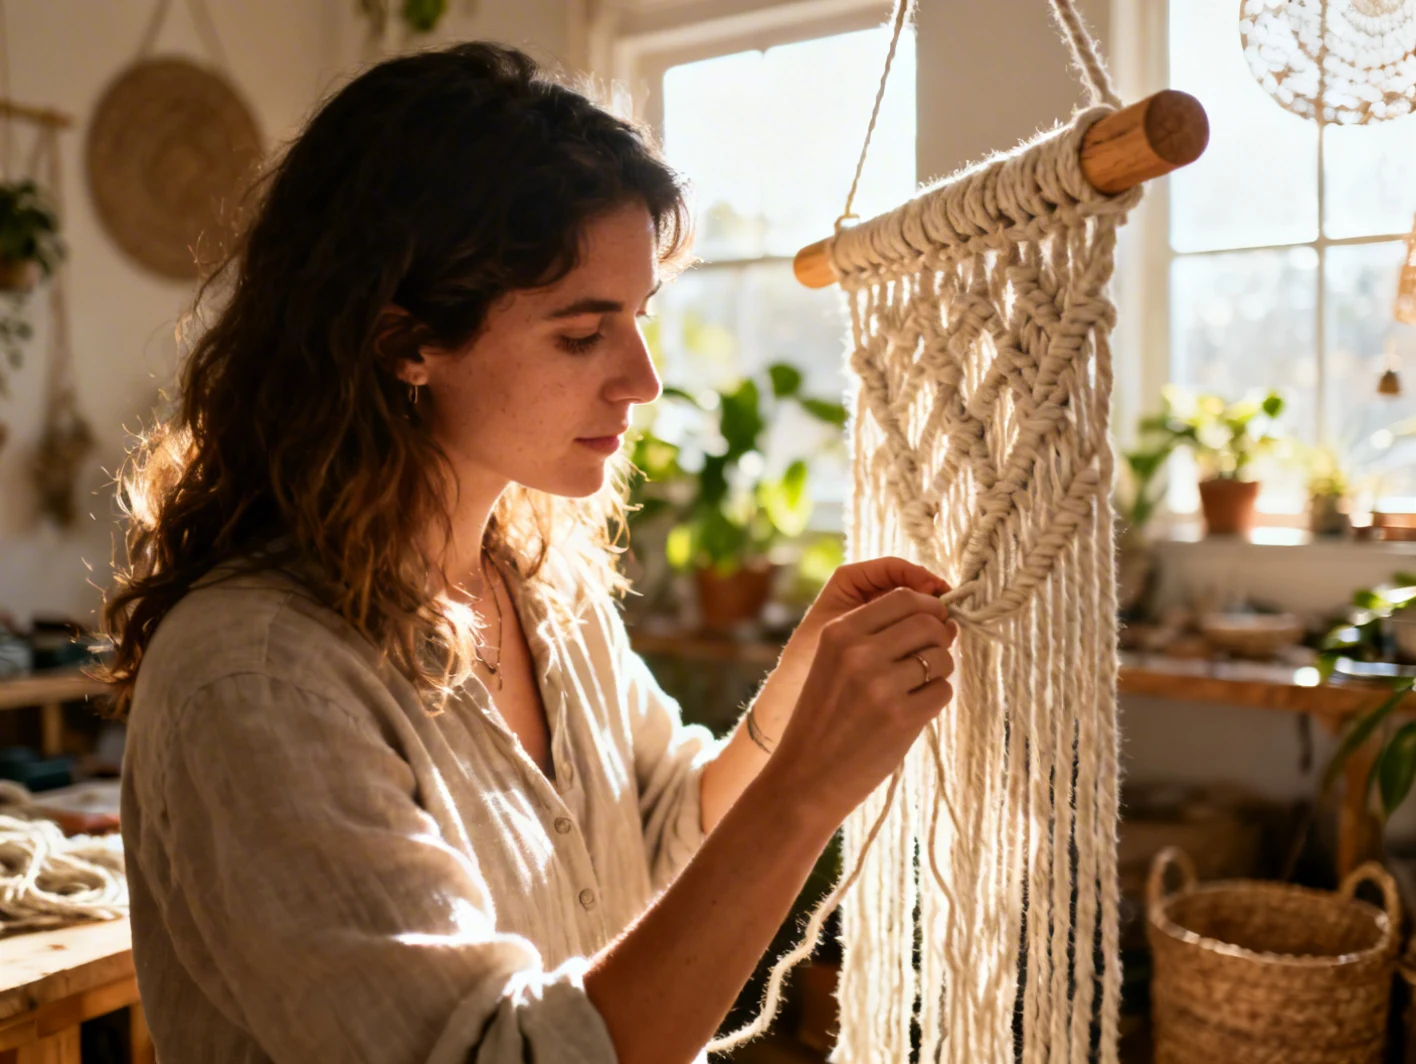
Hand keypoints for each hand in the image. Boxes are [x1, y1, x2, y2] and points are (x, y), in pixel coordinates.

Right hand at [768, 586, 958, 825]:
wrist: (804, 776)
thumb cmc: (824, 717)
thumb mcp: (834, 662)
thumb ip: (878, 635)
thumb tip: (945, 619)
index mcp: (839, 632)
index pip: (903, 598)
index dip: (928, 607)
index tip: (932, 622)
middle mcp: (859, 653)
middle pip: (928, 623)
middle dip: (938, 637)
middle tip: (929, 656)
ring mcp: (881, 686)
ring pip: (942, 657)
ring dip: (940, 669)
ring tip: (917, 686)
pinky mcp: (902, 718)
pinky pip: (943, 691)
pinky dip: (935, 698)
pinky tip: (913, 710)